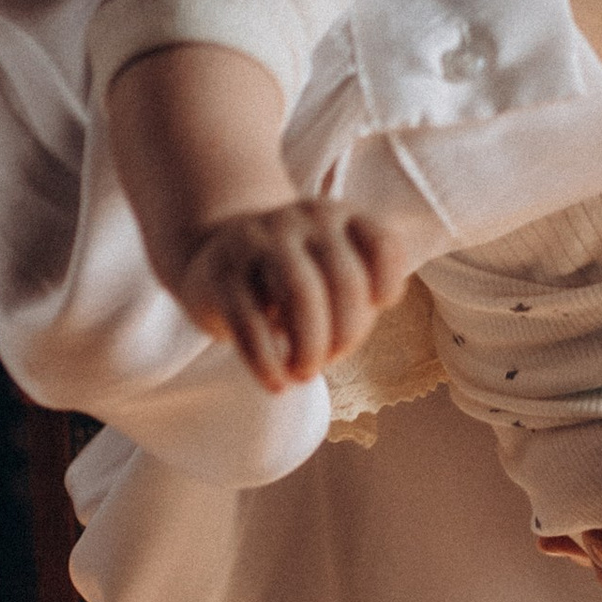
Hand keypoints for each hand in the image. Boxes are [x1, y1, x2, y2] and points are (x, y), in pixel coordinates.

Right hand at [176, 200, 410, 390]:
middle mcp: (303, 220)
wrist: (214, 253)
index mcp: (340, 217)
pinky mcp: (221, 272)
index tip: (375, 310)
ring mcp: (260, 240)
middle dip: (347, 334)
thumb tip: (350, 336)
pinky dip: (267, 361)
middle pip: (345, 280)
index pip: (384, 246)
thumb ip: (357, 295)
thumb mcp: (330, 270)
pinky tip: (276, 383)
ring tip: (304, 373)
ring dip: (310, 346)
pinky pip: (250, 321)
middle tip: (330, 359)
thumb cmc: (291, 275)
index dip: (387, 288)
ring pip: (301, 293)